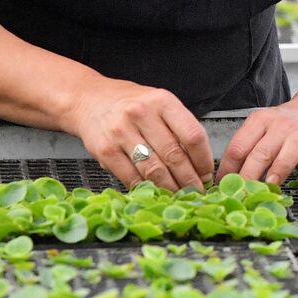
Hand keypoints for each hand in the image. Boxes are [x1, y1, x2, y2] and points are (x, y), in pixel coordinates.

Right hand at [64, 78, 213, 190]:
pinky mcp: (105, 151)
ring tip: (179, 196)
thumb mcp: (159, 103)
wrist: (88, 100)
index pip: (192, 135)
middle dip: (190, 180)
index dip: (203, 159)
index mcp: (162, 101)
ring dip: (170, 188)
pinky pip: (131, 177)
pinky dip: (146, 189)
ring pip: (154, 170)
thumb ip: (178, 127)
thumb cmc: (130, 104)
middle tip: (197, 192)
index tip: (208, 173)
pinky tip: (155, 193)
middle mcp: (142, 114)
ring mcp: (122, 133)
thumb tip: (200, 161)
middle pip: (174, 155)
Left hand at [217, 97, 297, 185]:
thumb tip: (226, 181)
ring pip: (292, 149)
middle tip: (242, 196)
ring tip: (271, 185)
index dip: (227, 172)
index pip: (237, 148)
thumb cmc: (288, 125)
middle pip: (261, 153)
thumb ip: (247, 149)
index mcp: (261, 120)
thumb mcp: (262, 128)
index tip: (223, 189)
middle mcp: (282, 125)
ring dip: (280, 170)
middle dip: (248, 178)